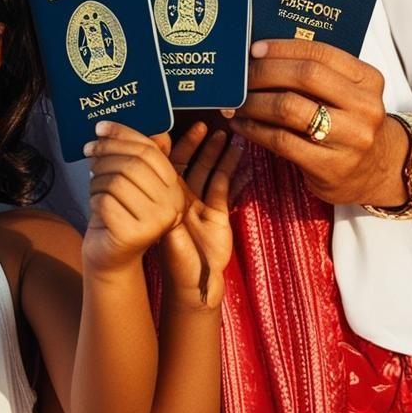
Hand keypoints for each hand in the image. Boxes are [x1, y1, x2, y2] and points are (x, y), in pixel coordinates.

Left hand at [83, 122, 184, 277]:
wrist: (111, 255)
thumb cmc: (118, 212)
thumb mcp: (129, 181)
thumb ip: (134, 156)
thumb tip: (123, 126)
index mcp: (174, 187)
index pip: (150, 150)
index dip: (123, 134)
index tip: (101, 127)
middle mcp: (171, 205)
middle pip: (133, 164)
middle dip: (105, 152)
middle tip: (88, 150)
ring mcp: (154, 222)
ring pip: (116, 181)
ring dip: (97, 179)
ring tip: (94, 184)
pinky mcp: (133, 234)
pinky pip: (105, 201)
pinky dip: (94, 198)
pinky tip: (96, 204)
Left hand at [161, 124, 242, 308]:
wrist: (194, 286)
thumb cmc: (174, 260)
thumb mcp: (168, 232)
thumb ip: (170, 211)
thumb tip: (166, 192)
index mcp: (166, 196)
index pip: (168, 163)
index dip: (175, 145)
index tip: (181, 128)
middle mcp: (184, 196)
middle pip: (192, 163)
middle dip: (200, 145)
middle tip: (211, 126)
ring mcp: (203, 204)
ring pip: (212, 173)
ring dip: (220, 156)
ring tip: (230, 138)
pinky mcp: (220, 215)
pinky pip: (227, 189)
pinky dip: (236, 176)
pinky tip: (244, 162)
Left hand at [228, 40, 407, 206]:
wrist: (378, 171)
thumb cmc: (350, 123)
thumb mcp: (346, 93)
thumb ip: (316, 74)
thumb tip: (259, 56)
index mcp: (368, 79)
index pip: (320, 53)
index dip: (282, 48)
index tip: (254, 50)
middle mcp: (365, 107)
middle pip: (304, 76)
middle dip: (263, 73)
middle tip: (239, 78)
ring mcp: (351, 138)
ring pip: (288, 108)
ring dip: (253, 102)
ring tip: (235, 102)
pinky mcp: (331, 166)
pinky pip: (280, 141)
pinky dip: (253, 129)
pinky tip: (241, 124)